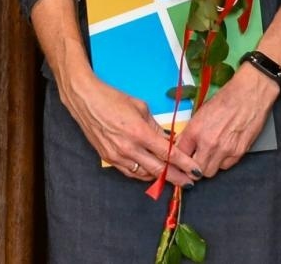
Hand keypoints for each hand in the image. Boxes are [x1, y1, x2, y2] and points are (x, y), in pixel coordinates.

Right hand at [58, 73, 198, 187]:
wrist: (85, 100)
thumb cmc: (113, 98)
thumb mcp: (140, 107)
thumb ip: (155, 126)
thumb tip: (168, 140)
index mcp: (139, 132)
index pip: (168, 154)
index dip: (184, 164)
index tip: (195, 170)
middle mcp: (129, 148)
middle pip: (158, 170)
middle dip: (177, 177)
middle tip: (190, 183)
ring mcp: (117, 156)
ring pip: (144, 174)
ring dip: (160, 178)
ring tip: (174, 178)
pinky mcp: (109, 158)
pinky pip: (130, 172)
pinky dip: (143, 174)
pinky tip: (152, 173)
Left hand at [175, 63, 279, 177]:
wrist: (250, 94)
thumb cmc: (226, 98)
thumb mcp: (200, 112)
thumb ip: (190, 132)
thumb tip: (182, 144)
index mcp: (195, 130)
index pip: (180, 155)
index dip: (180, 158)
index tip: (181, 158)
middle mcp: (209, 143)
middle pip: (195, 170)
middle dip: (193, 167)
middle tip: (195, 160)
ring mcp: (225, 150)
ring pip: (210, 172)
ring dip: (207, 166)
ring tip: (209, 155)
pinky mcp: (239, 153)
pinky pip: (226, 166)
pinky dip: (222, 162)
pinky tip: (223, 150)